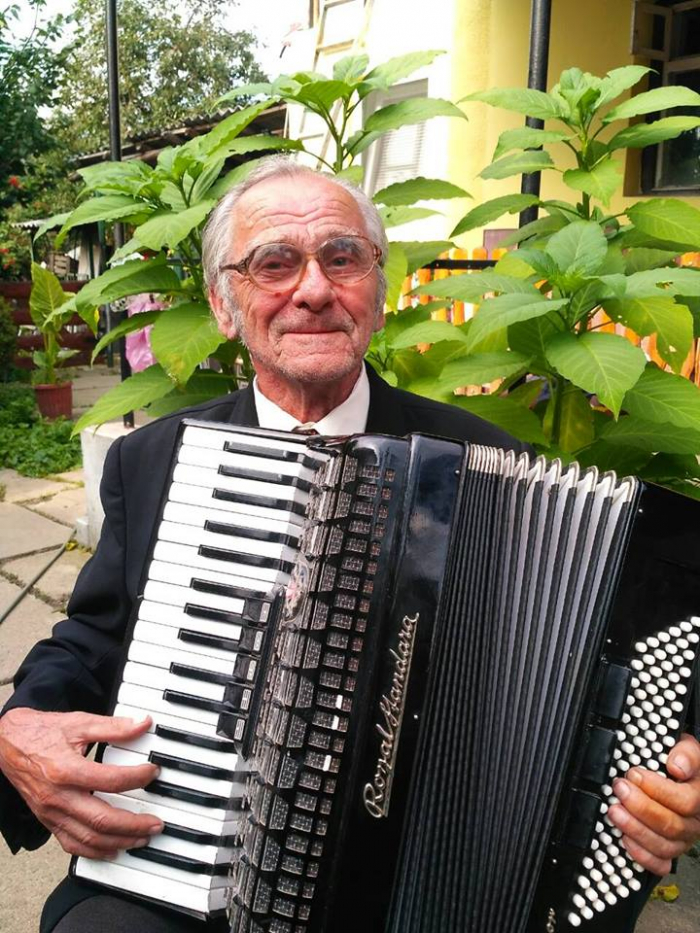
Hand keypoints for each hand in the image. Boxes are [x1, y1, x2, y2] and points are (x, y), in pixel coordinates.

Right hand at [0, 707, 162, 858]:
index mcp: (67, 770)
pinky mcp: (48, 821)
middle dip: (134, 825)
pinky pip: (71, 844)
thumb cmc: (42, 732)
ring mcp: (51, 813)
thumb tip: (143, 724)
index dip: (138, 778)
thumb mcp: (79, 723)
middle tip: (156, 823)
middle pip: (101, 820)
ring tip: (141, 839)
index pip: (111, 781)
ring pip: (88, 838)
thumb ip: (113, 727)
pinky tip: (112, 850)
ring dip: (119, 842)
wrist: (7, 743)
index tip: (153, 772)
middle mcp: (58, 797)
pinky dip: (94, 852)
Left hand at [607, 733, 699, 875]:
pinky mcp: (669, 851)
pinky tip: (625, 839)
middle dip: (640, 807)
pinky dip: (642, 855)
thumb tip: (677, 766)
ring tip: (614, 811)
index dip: (657, 789)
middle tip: (619, 789)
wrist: (682, 774)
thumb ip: (687, 754)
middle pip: (671, 825)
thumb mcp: (688, 751)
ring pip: (664, 846)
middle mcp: (694, 823)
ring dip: (635, 830)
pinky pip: (659, 864)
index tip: (634, 773)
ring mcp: (682, 840)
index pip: (685, 801)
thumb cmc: (682, 764)